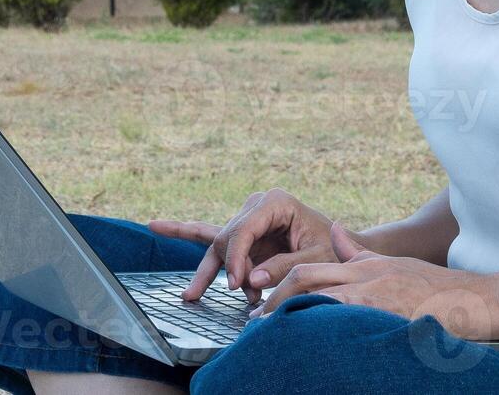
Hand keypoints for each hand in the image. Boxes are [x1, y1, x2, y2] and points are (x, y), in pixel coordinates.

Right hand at [148, 187, 369, 303]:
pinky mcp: (244, 230)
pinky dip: (186, 233)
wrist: (341, 246)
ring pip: (217, 243)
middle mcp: (257, 204)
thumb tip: (250, 282)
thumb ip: (285, 267)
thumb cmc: (332, 250)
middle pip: (226, 238)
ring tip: (192, 295)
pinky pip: (210, 234)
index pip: (243, 231)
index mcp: (275, 202)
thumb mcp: (316, 259)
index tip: (237, 286)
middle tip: (236, 296)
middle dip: (229, 270)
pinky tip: (157, 225)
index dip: (236, 260)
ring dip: (212, 273)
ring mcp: (248, 215)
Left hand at [248, 221, 498, 341]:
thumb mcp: (392, 264)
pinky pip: (345, 319)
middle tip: (254, 321)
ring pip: (319, 300)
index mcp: (364, 266)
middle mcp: (365, 276)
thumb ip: (357, 252)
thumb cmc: (437, 289)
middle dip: (276, 300)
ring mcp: (375, 294)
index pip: (310, 269)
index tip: (262, 305)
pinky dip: (322, 328)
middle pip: (306, 280)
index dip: (280, 285)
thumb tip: (333, 230)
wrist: (477, 299)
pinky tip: (307, 342)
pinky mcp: (388, 313)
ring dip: (292, 316)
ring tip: (270, 335)